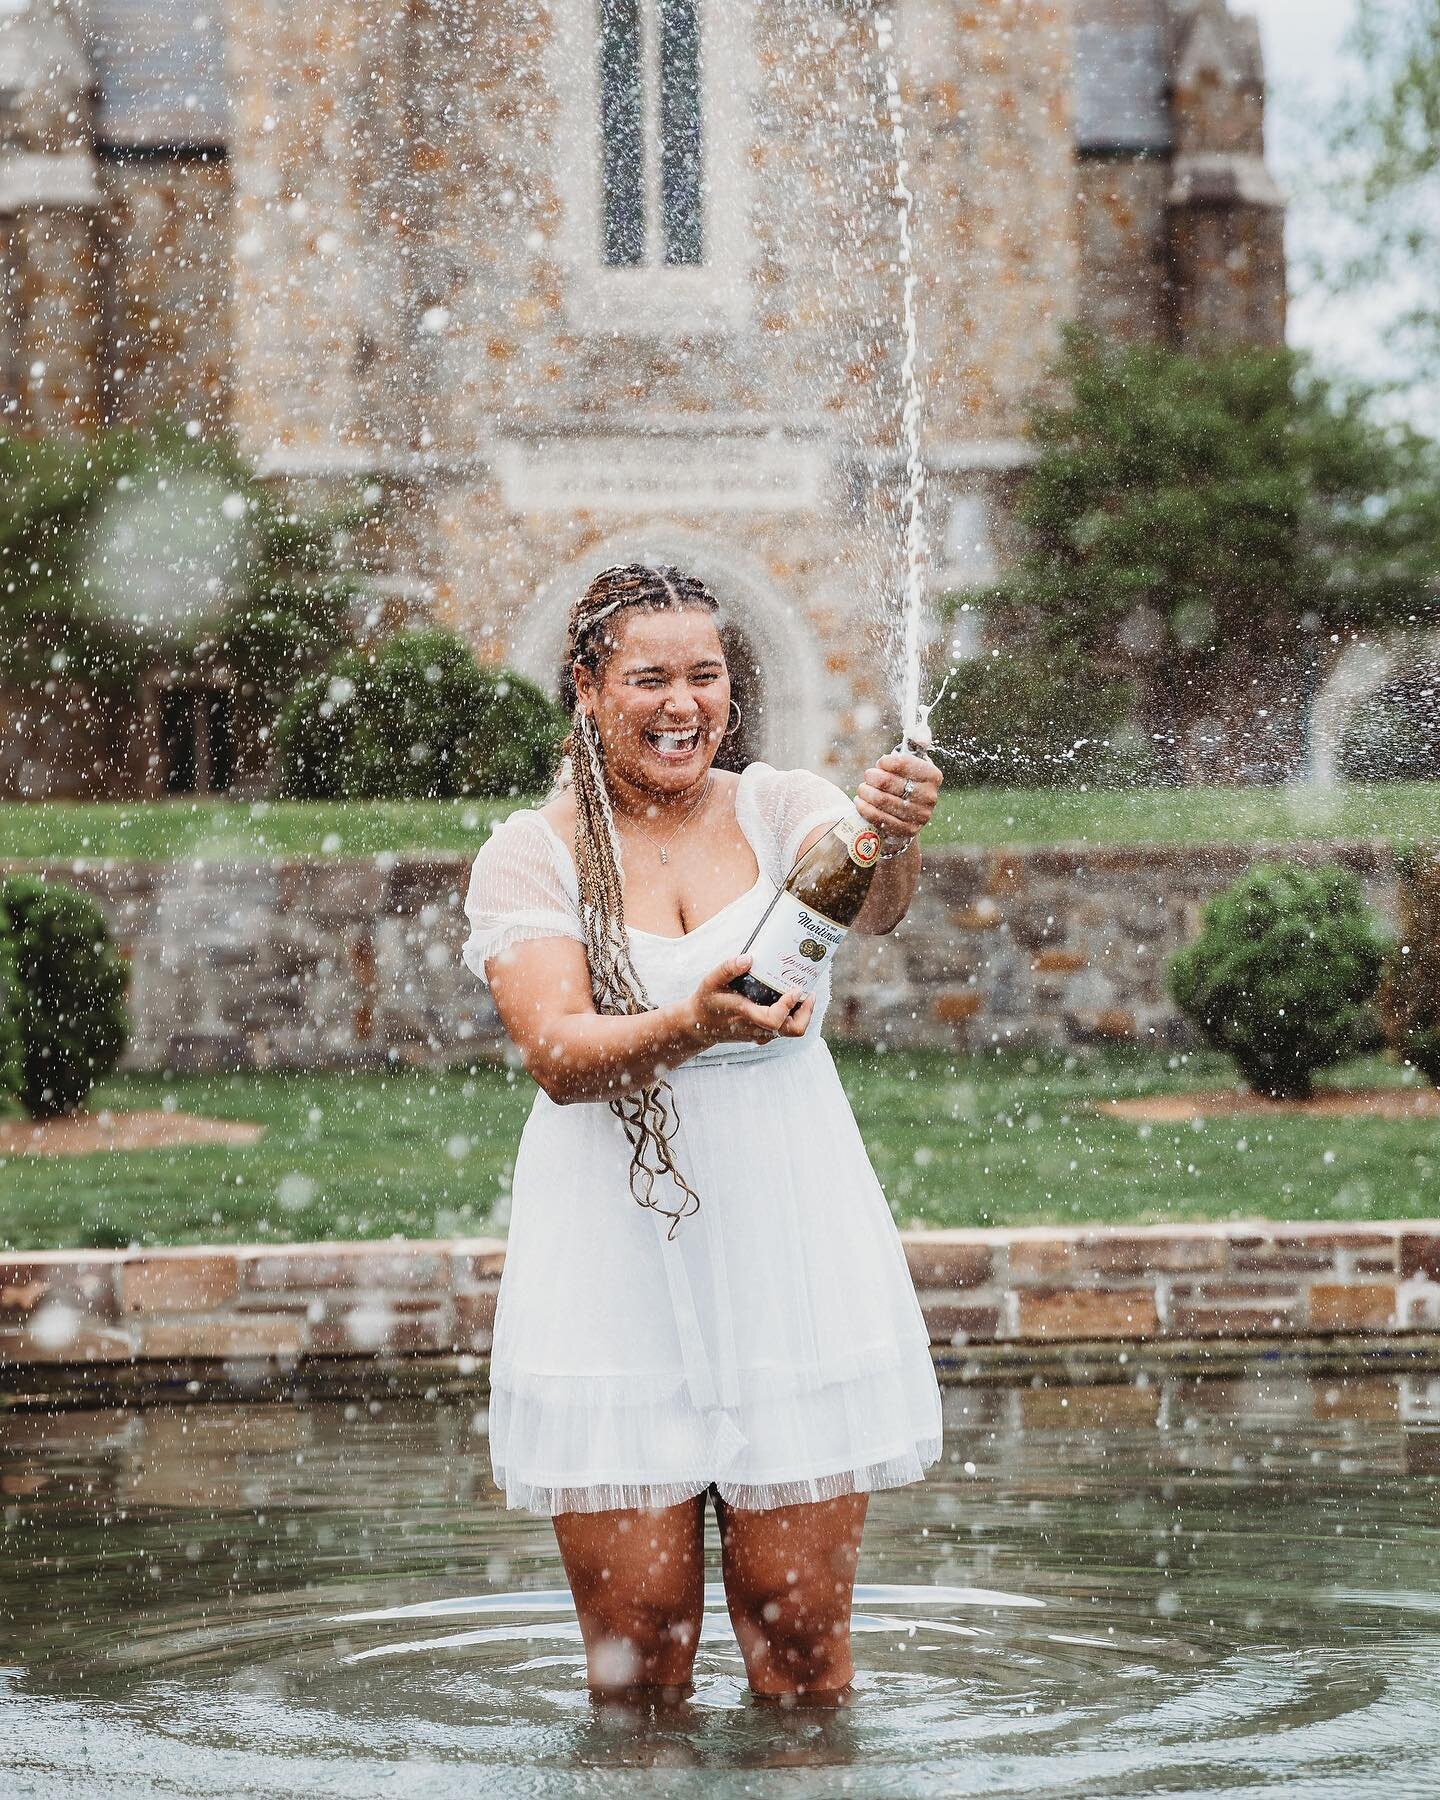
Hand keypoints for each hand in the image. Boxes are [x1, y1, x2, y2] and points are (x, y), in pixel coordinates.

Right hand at [685, 957, 813, 1047]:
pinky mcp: (762, 1035)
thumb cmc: (707, 1001)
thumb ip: (728, 968)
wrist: (700, 1026)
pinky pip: (784, 1029)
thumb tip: (748, 958)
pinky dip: (793, 1016)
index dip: (788, 1006)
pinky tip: (791, 999)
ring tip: (804, 993)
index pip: (773, 1019)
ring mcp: (761, 1034)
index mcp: (744, 1014)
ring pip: (791, 1031)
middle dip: (806, 1012)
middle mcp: (756, 1028)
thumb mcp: (711, 981)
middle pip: (792, 1030)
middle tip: (809, 992)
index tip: (795, 988)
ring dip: (802, 1013)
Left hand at [856, 749, 941, 850]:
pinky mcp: (907, 830)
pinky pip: (879, 818)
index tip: (880, 763)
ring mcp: (920, 816)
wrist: (911, 813)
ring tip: (862, 789)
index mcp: (933, 775)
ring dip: (865, 792)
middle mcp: (930, 796)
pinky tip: (860, 802)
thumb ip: (918, 741)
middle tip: (867, 776)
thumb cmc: (908, 780)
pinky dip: (864, 808)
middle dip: (872, 777)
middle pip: (888, 783)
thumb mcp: (915, 760)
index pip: (903, 763)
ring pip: (882, 801)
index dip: (885, 762)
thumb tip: (918, 734)